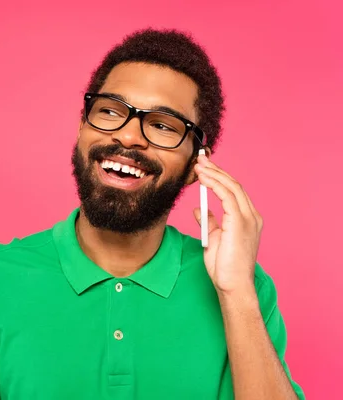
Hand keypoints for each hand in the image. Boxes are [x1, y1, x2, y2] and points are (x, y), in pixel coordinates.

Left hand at [193, 154, 262, 294]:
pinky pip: (227, 197)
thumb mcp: (214, 239)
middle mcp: (251, 216)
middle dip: (217, 170)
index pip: (233, 192)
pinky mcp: (240, 222)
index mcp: (247, 219)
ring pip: (231, 187)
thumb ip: (209, 222)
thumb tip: (199, 210)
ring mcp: (248, 218)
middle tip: (201, 159)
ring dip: (214, 174)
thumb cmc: (224, 267)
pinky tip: (203, 178)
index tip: (204, 168)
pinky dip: (215, 184)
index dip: (219, 177)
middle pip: (234, 185)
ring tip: (200, 164)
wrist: (232, 285)